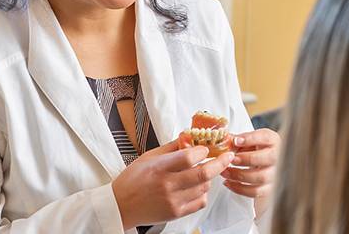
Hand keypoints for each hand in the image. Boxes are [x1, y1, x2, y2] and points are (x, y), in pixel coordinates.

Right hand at [112, 139, 234, 229]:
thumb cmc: (133, 178)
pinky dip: (203, 192)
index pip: (189, 157)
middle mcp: (168, 185)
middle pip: (203, 174)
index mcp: (159, 167)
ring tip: (204, 171)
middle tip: (227, 156)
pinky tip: (197, 186)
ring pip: (204, 187)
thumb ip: (171, 147)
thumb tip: (189, 136)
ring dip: (209, 177)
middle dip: (219, 163)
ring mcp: (173, 201)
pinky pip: (200, 201)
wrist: (121, 205)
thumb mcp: (148, 156)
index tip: (205, 147)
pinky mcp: (176, 213)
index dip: (202, 151)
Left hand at [220, 128, 279, 214]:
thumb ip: (237, 139)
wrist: (263, 164)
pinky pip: (255, 191)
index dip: (250, 138)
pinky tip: (228, 182)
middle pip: (266, 158)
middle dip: (246, 159)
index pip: (265, 137)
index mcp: (272, 140)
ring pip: (260, 177)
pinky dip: (239, 188)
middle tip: (231, 159)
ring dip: (239, 175)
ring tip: (225, 171)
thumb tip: (224, 139)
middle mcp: (278, 157)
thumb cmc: (255, 149)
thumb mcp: (248, 140)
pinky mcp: (269, 189)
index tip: (236, 141)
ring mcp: (275, 175)